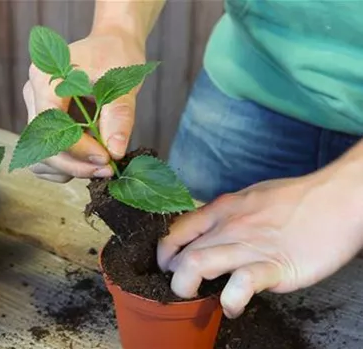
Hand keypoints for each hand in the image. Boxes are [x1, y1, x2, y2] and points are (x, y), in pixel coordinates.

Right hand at [23, 28, 145, 182]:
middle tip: (107, 169)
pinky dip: (65, 167)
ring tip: (99, 167)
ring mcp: (35, 110)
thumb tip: (115, 152)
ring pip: (40, 155)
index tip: (107, 158)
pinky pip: (44, 156)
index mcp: (46, 78)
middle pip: (41, 145)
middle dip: (74, 164)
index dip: (77, 148)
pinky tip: (88, 163)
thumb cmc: (115, 56)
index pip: (51, 124)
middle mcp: (33, 94)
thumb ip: (119, 116)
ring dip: (68, 169)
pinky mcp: (43, 124)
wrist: (110, 45)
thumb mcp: (122, 82)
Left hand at [157, 166, 362, 318]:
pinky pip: (239, 285)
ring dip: (187, 288)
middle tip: (183, 288)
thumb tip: (209, 231)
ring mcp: (249, 246)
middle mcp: (229, 227)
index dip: (164, 252)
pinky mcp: (273, 266)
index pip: (176, 230)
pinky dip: (229, 300)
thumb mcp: (250, 197)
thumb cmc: (296, 199)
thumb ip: (227, 215)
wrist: (338, 199)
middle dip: (174, 277)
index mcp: (222, 209)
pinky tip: (232, 306)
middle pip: (182, 254)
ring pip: (197, 265)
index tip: (167, 265)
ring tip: (196, 298)